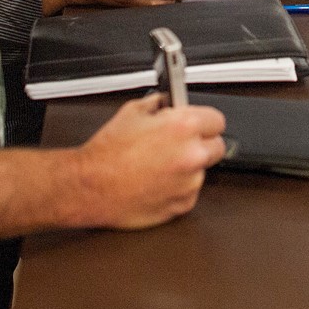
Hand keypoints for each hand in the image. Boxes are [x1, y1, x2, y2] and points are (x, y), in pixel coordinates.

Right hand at [71, 93, 226, 229]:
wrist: (90, 186)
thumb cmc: (107, 153)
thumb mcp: (131, 111)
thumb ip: (158, 104)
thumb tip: (167, 103)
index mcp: (184, 127)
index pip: (217, 120)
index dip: (204, 120)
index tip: (199, 124)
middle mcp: (192, 155)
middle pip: (217, 146)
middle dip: (201, 143)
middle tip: (180, 143)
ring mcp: (189, 182)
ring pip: (202, 170)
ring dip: (188, 167)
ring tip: (159, 164)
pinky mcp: (182, 205)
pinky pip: (190, 192)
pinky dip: (178, 187)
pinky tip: (156, 180)